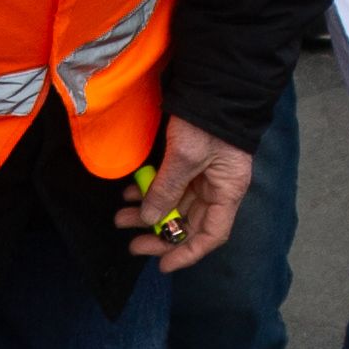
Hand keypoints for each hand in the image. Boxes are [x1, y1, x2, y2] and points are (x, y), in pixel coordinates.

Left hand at [119, 116, 251, 270]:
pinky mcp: (189, 161)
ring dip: (148, 213)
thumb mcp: (185, 157)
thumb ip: (166, 190)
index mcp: (227, 191)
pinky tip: (130, 192)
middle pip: (189, 223)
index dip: (187, 253)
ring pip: (174, 205)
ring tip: (121, 216)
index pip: (210, 235)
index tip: (162, 265)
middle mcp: (217, 188)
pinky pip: (168, 185)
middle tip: (131, 243)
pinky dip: (150, 191)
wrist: (216, 84)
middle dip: (159, 235)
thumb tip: (150, 220)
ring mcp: (203, 175)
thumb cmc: (207, 121)